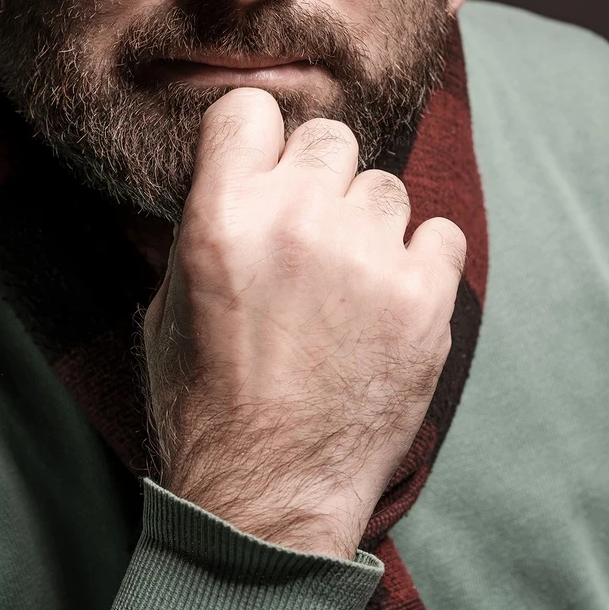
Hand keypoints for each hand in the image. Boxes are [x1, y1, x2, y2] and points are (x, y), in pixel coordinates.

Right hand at [142, 86, 466, 558]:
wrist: (267, 501)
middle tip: (309, 238)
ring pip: (386, 187)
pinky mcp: (425, 300)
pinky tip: (388, 304)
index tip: (263, 167)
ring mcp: (367, 258)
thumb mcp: (168, 304)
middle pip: (329, 138)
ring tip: (347, 287)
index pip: (250, 108)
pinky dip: (420, 263)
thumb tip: (233, 174)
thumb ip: (204, 224)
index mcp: (220, 217)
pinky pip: (440, 234)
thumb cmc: (208, 407)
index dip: (257, 139)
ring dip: (369, 225)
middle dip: (319, 180)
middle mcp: (296, 222)